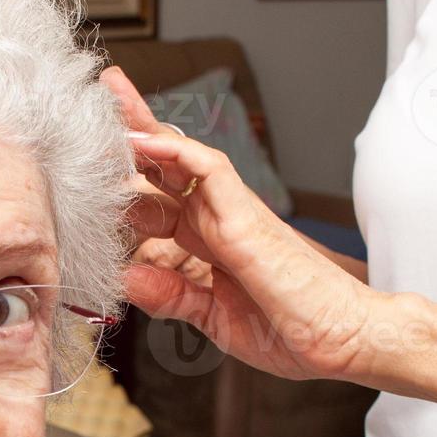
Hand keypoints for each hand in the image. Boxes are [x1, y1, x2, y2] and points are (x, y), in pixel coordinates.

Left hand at [103, 66, 379, 381]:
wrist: (349, 339)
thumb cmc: (294, 329)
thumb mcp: (214, 319)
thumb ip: (172, 297)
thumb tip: (127, 279)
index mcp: (206, 241)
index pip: (158, 196)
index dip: (124, 177)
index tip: (88, 164)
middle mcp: (216, 219)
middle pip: (165, 162)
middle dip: (129, 132)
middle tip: (95, 99)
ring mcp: (232, 213)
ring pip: (182, 154)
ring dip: (144, 126)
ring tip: (108, 97)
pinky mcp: (248, 217)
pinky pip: (209, 169)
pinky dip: (173, 150)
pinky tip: (140, 141)